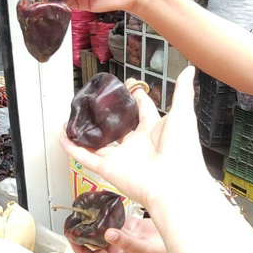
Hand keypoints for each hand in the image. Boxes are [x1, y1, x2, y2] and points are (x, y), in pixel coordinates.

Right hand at [60, 66, 211, 210]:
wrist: (175, 183)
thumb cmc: (183, 150)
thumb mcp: (183, 113)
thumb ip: (182, 91)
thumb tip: (189, 69)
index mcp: (154, 131)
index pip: (143, 111)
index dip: (135, 98)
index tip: (126, 87)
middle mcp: (137, 144)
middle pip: (117, 128)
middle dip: (105, 117)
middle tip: (93, 104)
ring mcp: (122, 157)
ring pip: (97, 144)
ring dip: (84, 133)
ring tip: (72, 121)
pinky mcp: (109, 169)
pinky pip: (87, 158)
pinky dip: (73, 149)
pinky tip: (63, 138)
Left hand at [69, 217, 170, 252]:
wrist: (177, 240)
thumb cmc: (161, 252)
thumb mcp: (141, 248)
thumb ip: (124, 241)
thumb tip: (107, 234)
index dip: (78, 250)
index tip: (71, 238)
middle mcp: (117, 246)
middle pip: (94, 242)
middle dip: (83, 233)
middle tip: (74, 222)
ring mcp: (123, 235)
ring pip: (103, 229)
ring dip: (94, 223)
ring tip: (85, 213)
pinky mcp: (131, 225)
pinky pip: (115, 220)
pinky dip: (109, 214)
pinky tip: (104, 207)